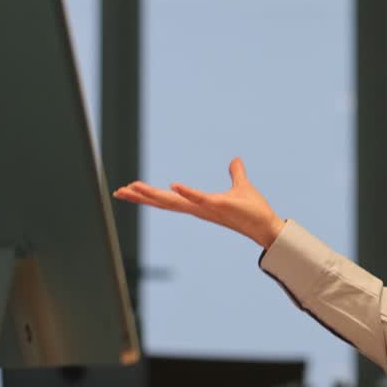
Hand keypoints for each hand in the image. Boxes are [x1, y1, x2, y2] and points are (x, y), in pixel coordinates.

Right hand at [112, 158, 285, 248]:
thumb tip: (235, 160)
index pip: (168, 199)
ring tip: (133, 187)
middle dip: (141, 197)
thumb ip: (236, 173)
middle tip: (118, 191)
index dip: (149, 195)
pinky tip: (173, 185)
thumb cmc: (253, 210)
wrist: (267, 226)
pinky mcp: (219, 205)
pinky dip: (187, 192)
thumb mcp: (241, 186)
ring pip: (175, 202)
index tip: (129, 189)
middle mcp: (198, 209)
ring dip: (154, 194)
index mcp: (199, 204)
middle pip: (164, 202)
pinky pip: (200, 198)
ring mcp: (207, 208)